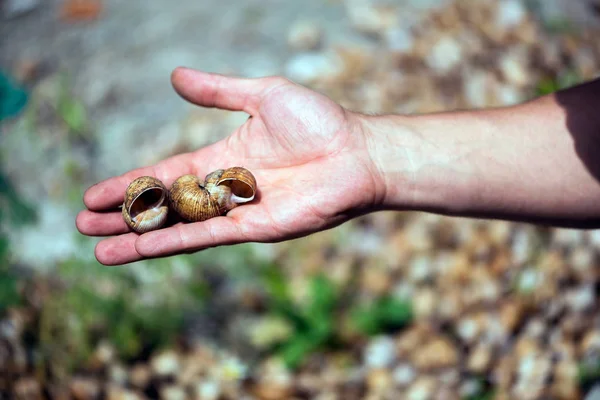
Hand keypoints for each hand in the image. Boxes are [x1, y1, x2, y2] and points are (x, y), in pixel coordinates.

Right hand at [76, 67, 384, 264]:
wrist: (357, 151)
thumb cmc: (318, 121)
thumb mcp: (261, 95)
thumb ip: (218, 91)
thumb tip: (175, 77)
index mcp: (223, 158)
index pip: (165, 173)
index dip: (130, 183)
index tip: (95, 195)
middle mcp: (224, 189)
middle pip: (164, 206)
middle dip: (126, 216)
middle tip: (85, 225)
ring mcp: (237, 212)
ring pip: (178, 228)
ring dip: (138, 239)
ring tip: (98, 250)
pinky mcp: (253, 229)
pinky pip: (204, 237)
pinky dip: (169, 244)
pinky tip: (138, 251)